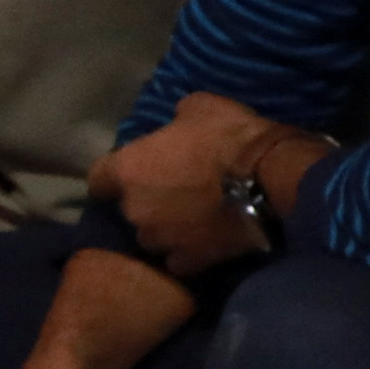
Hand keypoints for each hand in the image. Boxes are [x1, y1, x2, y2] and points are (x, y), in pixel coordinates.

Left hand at [91, 90, 301, 273]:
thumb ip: (177, 117)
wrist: (271, 180)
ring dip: (166, 230)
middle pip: (130, 209)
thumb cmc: (231, 138)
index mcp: (129, 169)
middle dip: (147, 202)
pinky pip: (179, 260)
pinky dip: (188, 253)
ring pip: (152, 237)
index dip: (113, 178)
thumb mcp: (201, 107)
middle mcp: (135, 209)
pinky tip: (206, 242)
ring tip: (193, 220)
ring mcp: (159, 239)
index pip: (98, 180)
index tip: (130, 175)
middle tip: (176, 193)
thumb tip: (177, 120)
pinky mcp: (188, 261)